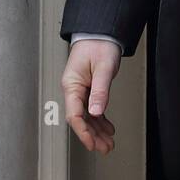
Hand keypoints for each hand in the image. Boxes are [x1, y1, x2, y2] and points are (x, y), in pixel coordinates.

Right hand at [62, 39, 121, 154]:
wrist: (100, 32)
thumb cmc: (99, 44)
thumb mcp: (103, 68)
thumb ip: (100, 91)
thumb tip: (96, 112)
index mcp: (71, 84)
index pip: (74, 114)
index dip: (83, 132)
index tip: (92, 143)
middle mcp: (73, 88)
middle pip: (80, 118)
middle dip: (92, 135)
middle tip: (105, 148)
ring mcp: (80, 89)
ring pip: (87, 115)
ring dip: (97, 130)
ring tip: (108, 143)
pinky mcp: (88, 88)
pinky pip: (92, 108)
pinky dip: (100, 119)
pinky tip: (107, 128)